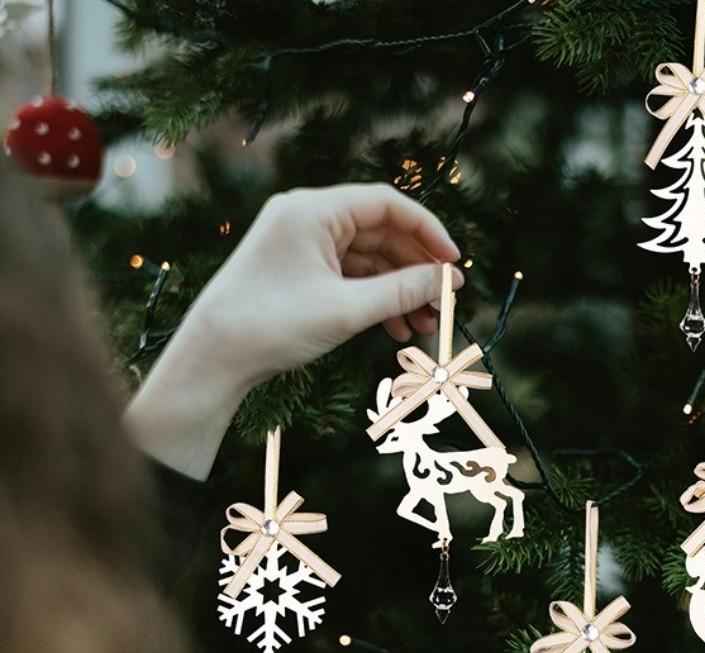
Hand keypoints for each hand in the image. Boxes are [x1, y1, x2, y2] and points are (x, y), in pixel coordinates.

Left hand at [125, 183, 462, 478]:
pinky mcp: (300, 272)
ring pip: (369, 260)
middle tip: (445, 305)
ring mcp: (302, 246)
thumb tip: (448, 281)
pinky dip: (375, 300)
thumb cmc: (272, 325)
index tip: (454, 265)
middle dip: (416, 272)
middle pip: (381, 234)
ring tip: (425, 328)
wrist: (213, 357)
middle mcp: (307, 219)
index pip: (387, 204)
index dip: (428, 232)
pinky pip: (350, 277)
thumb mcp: (347, 309)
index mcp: (313, 210)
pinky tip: (397, 329)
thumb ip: (403, 291)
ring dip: (400, 292)